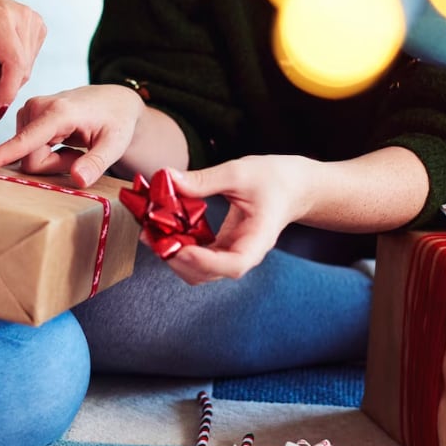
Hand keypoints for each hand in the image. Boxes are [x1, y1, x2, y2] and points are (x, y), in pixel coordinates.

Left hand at [0, 0, 45, 116]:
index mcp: (2, 18)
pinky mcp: (37, 27)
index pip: (14, 65)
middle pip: (21, 70)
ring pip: (25, 69)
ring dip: (3, 78)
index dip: (6, 92)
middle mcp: (25, 18)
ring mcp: (35, 21)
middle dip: (0, 88)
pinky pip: (27, 61)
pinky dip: (9, 69)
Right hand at [0, 85, 144, 187]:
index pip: (27, 140)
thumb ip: (97, 163)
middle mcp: (38, 107)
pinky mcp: (26, 115)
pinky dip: (47, 152)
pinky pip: (28, 150)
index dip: (6, 154)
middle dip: (53, 165)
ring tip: (73, 144)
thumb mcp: (115, 144)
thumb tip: (78, 179)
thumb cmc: (116, 122)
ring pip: (28, 156)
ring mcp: (29, 110)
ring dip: (51, 159)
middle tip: (78, 152)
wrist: (113, 102)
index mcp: (59, 112)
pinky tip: (63, 140)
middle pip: (30, 158)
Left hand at [159, 155, 314, 283]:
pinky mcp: (219, 249)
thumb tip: (166, 180)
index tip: (182, 248)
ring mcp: (230, 254)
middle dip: (177, 259)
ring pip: (196, 270)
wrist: (293, 187)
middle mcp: (243, 254)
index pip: (234, 264)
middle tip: (152, 235)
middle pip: (207, 274)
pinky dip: (176, 247)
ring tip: (151, 232)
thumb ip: (203, 180)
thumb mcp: (240, 172)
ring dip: (172, 256)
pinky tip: (161, 229)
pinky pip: (195, 257)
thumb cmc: (275, 179)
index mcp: (258, 240)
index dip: (205, 262)